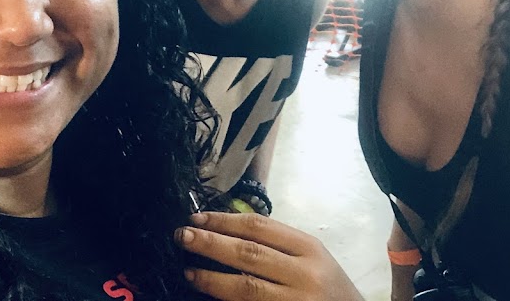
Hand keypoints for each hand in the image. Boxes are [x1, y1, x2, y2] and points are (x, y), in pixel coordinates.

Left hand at [177, 211, 362, 300]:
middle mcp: (304, 274)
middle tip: (182, 235)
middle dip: (211, 243)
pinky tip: (209, 298)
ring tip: (189, 270)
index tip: (197, 217)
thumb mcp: (311, 257)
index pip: (259, 227)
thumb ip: (277, 243)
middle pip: (248, 253)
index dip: (224, 220)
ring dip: (212, 278)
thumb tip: (225, 229)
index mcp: (308, 248)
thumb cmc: (327, 286)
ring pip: (246, 288)